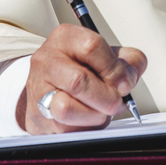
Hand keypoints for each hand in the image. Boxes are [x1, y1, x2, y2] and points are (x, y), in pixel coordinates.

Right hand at [18, 23, 146, 134]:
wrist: (52, 86)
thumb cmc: (85, 67)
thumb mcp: (108, 54)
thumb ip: (129, 60)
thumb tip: (129, 77)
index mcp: (67, 37)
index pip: (92, 47)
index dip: (113, 68)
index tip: (125, 84)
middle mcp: (47, 59)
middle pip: (79, 81)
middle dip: (106, 97)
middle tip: (118, 102)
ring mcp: (38, 87)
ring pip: (66, 108)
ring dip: (93, 115)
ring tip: (103, 111)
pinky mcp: (36, 115)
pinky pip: (62, 127)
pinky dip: (83, 127)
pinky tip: (89, 119)